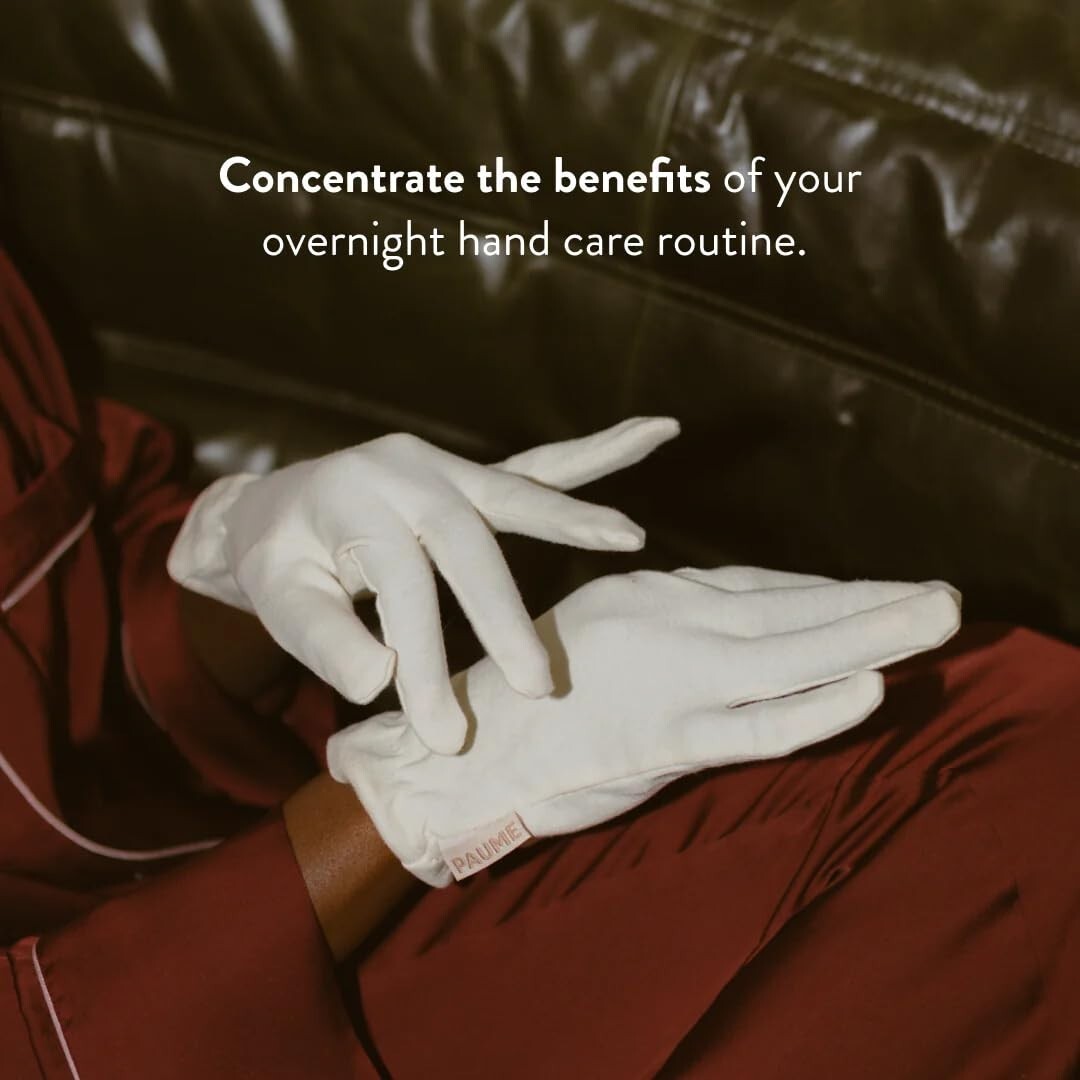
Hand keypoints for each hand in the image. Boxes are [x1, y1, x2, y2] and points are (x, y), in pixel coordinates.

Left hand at [167, 418, 678, 752]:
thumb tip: (378, 681)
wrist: (277, 507)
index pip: (402, 584)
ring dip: (575, 517)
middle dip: (504, 614)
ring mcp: (443, 465)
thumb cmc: (281, 561)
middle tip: (537, 686)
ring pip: (517, 493)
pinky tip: (651, 434)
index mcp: (351, 496)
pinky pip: (537, 466)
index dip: (423, 659)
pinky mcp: (469, 475)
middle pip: (467, 542)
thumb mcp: (276, 599)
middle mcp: (404, 467)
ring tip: (629, 536)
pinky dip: (593, 457)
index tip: (444, 732)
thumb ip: (320, 639)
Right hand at [327, 566, 961, 886]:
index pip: (760, 589)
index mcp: (650, 596)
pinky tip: (868, 690)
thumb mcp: (600, 634)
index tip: (883, 597)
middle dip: (873, 605)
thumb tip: (737, 618)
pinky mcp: (658, 742)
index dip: (830, 594)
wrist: (456, 749)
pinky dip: (811, 710)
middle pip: (789, 611)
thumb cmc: (524, 694)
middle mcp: (665, 623)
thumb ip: (669, 624)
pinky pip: (750, 727)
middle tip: (944, 597)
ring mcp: (666, 682)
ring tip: (938, 622)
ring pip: (787, 656)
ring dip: (870, 638)